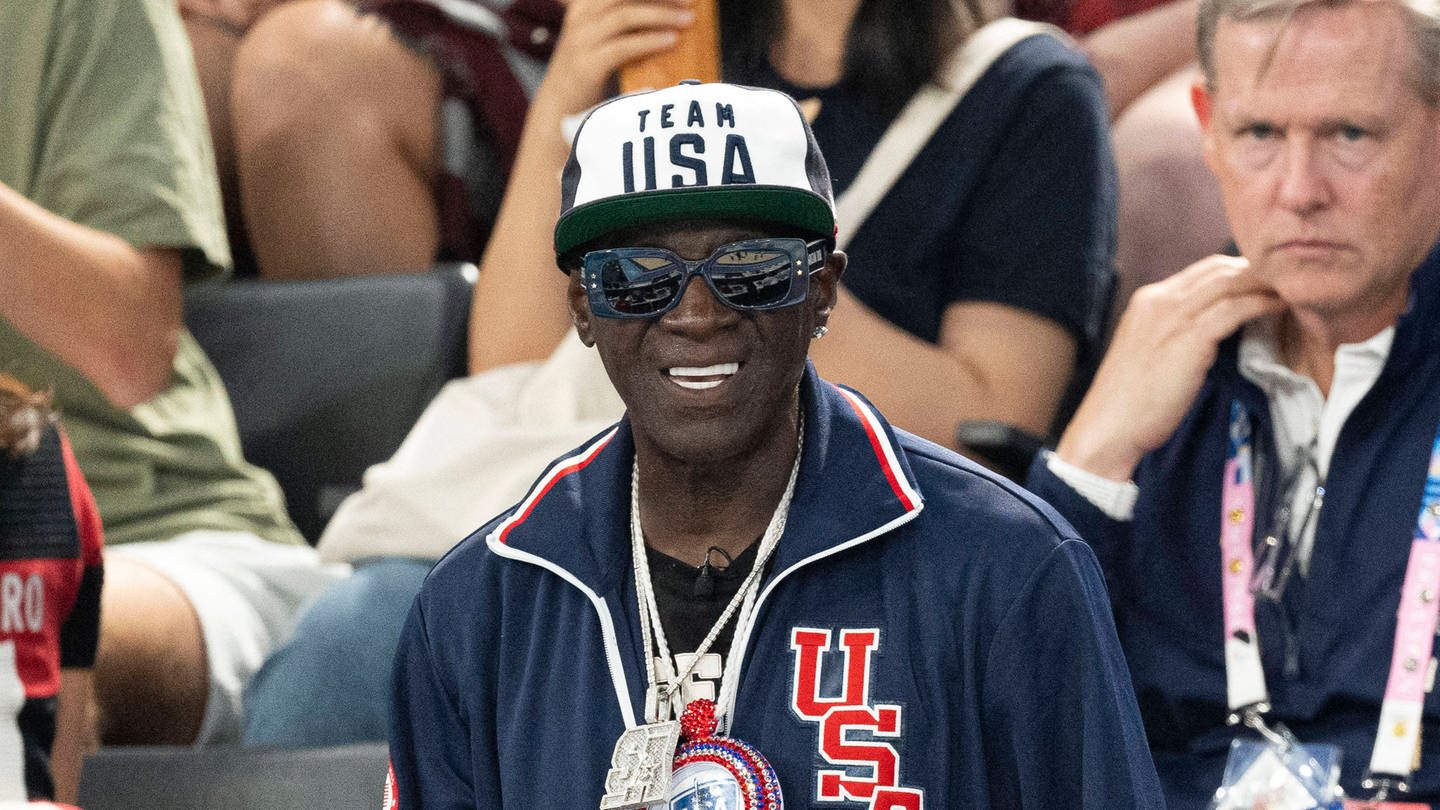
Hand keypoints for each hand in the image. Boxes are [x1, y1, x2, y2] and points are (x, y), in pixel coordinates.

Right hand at [538, 0, 695, 116]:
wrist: (560, 107)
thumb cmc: (591, 71)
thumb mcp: (603, 38)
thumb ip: (627, 23)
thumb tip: (672, 13)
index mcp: (585, 5)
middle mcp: (580, 16)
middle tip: (690, 0)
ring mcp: (581, 40)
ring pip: (624, 15)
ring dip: (661, 15)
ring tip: (688, 20)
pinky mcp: (586, 65)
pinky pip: (623, 46)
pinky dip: (650, 41)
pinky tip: (672, 41)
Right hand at [1055, 254, 1284, 479]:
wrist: (1109, 428)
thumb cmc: (1130, 403)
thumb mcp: (1150, 354)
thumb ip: (1175, 334)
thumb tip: (1210, 334)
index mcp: (1147, 301)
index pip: (1201, 271)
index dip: (1237, 273)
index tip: (1265, 284)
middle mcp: (1158, 299)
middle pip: (1218, 269)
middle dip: (1256, 271)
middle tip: (1290, 283)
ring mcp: (1172, 316)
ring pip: (1230, 283)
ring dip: (1266, 283)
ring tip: (1296, 289)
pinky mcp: (1189, 337)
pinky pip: (1235, 308)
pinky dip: (1263, 303)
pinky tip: (1283, 307)